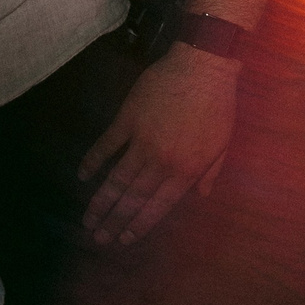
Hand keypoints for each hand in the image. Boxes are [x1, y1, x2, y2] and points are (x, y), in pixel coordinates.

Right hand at [78, 44, 238, 245]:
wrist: (203, 64)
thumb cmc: (219, 104)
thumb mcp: (223, 143)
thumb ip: (210, 173)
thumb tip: (200, 196)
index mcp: (185, 170)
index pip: (158, 207)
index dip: (139, 225)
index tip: (123, 240)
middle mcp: (161, 161)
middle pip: (133, 198)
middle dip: (114, 222)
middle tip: (98, 238)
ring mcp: (142, 140)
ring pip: (116, 179)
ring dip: (100, 201)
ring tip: (87, 219)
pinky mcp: (128, 119)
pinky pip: (106, 145)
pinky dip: (93, 161)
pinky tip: (82, 175)